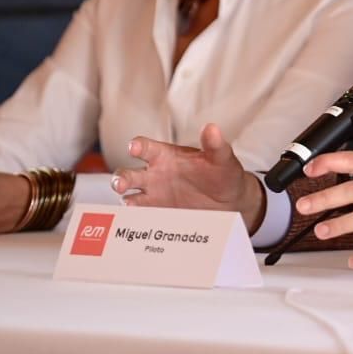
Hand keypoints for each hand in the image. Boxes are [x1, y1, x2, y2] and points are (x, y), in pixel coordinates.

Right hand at [112, 123, 265, 231]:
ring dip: (126, 201)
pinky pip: (143, 218)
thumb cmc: (222, 173)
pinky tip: (141, 224)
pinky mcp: (159, 214)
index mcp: (165, 155)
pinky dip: (139, 221)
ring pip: (130, 197)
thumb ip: (215, 145)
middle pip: (128, 174)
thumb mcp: (221, 158)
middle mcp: (154, 174)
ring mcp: (154, 196)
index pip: (145, 148)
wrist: (231, 201)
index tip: (134, 148)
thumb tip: (212, 128)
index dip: (137, 146)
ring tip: (130, 205)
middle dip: (121, 178)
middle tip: (121, 183)